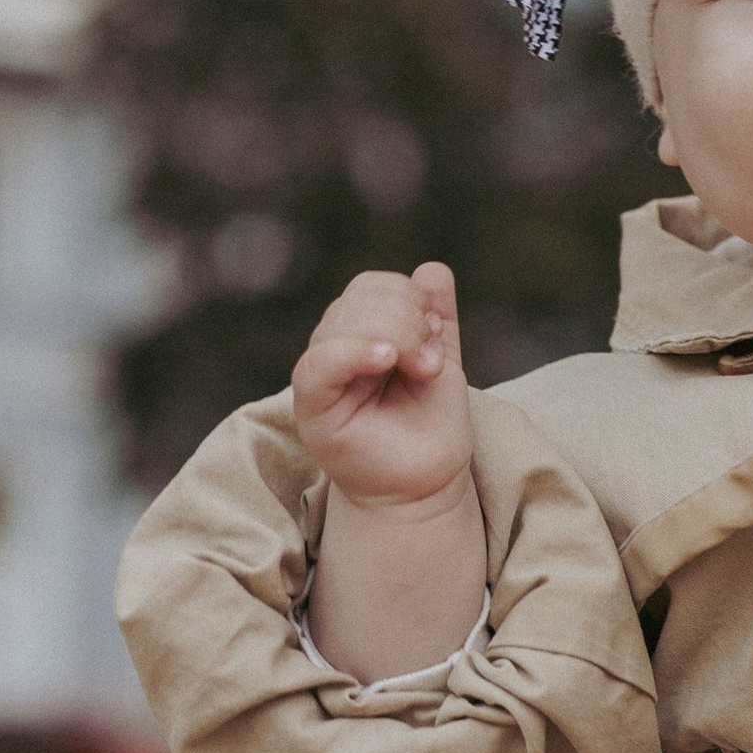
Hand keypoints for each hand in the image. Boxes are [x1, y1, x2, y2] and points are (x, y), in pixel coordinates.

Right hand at [292, 263, 472, 513]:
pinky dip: (354, 352)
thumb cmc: (431, 426)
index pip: (370, 286)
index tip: (438, 333)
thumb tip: (432, 269)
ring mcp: (320, 378)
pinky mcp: (311, 409)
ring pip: (342, 323)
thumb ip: (436, 316)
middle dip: (408, 321)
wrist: (428, 483)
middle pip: (357, 300)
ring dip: (396, 336)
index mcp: (359, 334)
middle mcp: (333, 350)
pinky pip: (318, 365)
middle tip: (431, 363)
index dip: (409, 296)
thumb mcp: (441, 361)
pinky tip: (386, 359)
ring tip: (422, 371)